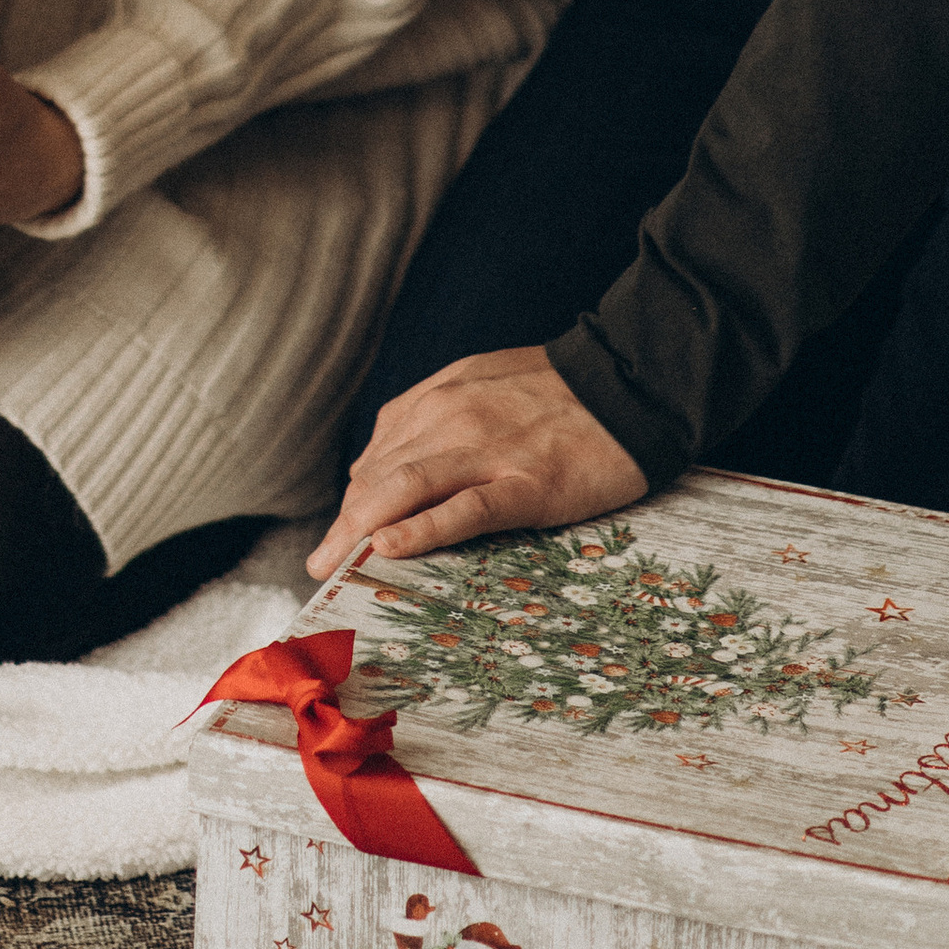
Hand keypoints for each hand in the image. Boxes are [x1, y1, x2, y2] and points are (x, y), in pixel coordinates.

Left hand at [306, 346, 647, 578]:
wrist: (629, 383)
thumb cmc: (559, 391)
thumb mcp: (482, 383)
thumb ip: (435, 417)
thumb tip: (388, 464)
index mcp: (441, 397)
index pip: (379, 456)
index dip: (353, 500)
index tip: (336, 534)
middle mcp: (451, 418)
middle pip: (381, 477)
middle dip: (344, 524)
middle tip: (319, 565)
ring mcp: (486, 451)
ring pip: (405, 490)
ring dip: (360, 531)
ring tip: (334, 565)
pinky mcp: (523, 483)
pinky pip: (461, 508)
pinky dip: (420, 529)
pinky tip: (390, 549)